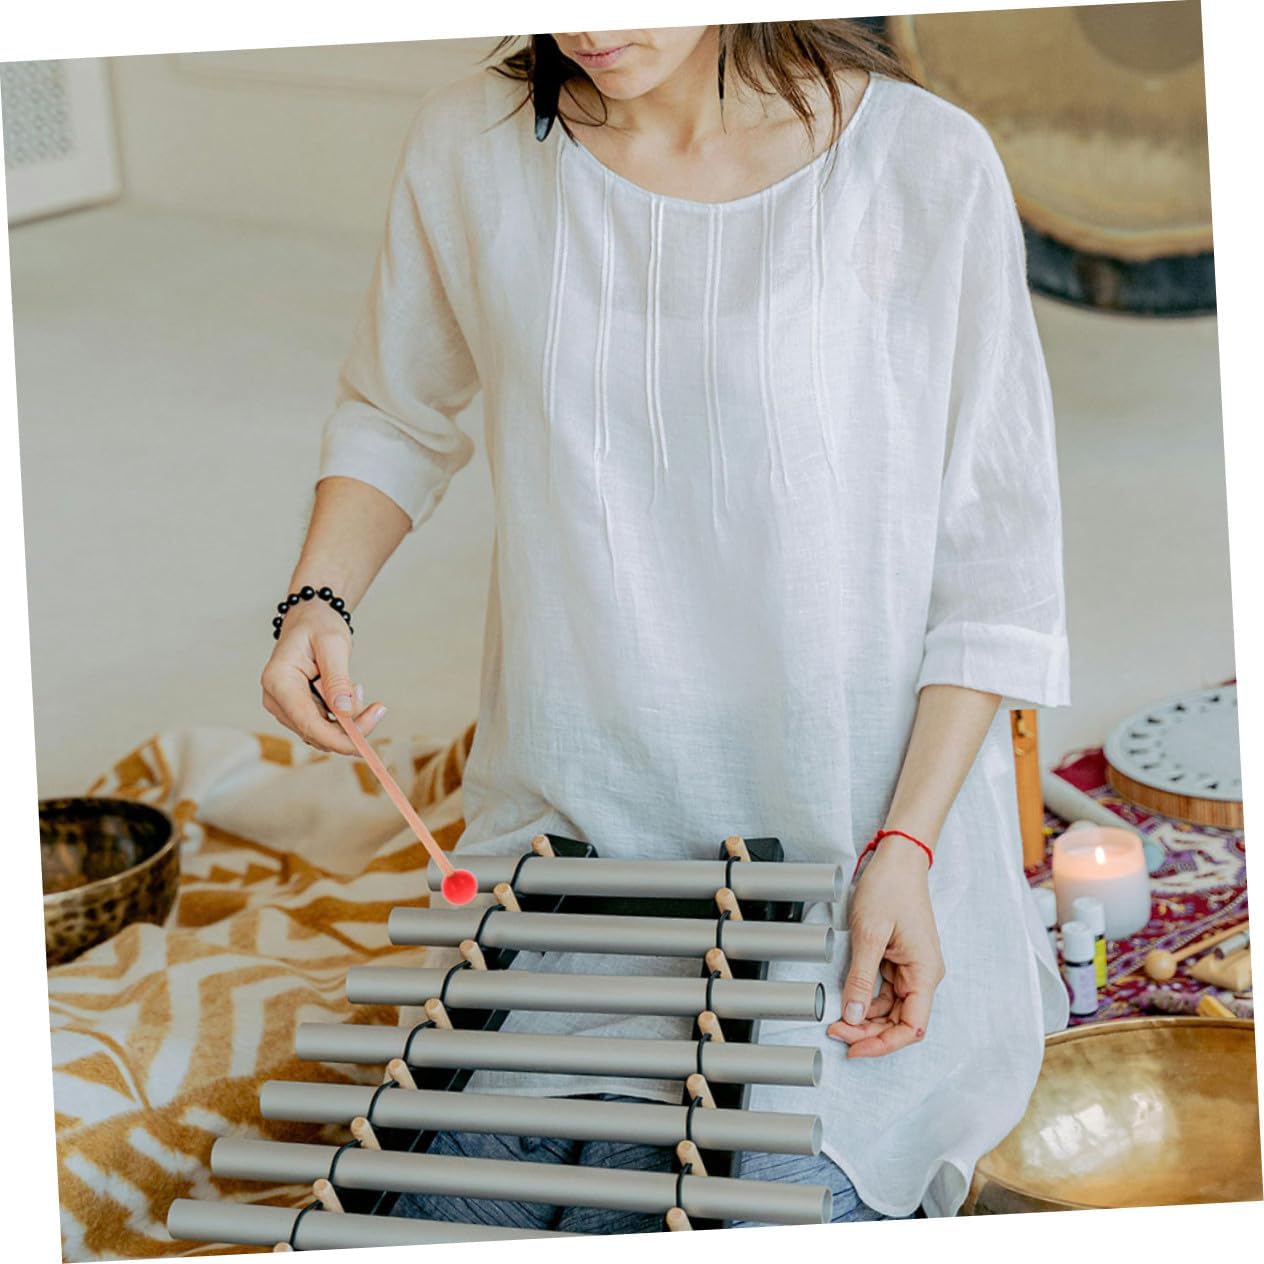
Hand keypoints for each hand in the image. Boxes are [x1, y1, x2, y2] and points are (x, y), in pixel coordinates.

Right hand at [260, 599, 386, 754]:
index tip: (365, 744)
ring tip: (356, 686)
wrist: (310, 619)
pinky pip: (324, 725)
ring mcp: (285, 708)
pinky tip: (350, 690)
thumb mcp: (333, 644)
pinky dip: (343, 715)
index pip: (307, 723)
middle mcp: (276, 700)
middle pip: (316, 732)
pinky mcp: (298, 710)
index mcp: (278, 681)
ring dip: (348, 720)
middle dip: (350, 728)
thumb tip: (345, 712)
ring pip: (323, 732)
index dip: (337, 739)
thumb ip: (338, 679)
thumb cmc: (318, 626)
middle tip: (379, 709)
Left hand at [826, 837, 945, 1057]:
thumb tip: (853, 1016)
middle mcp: (923, 975)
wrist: (898, 860)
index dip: (884, 1044)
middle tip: (836, 1031)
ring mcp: (911, 969)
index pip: (912, 1027)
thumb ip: (861, 978)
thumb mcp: (869, 934)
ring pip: (890, 1010)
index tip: (855, 1048)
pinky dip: (865, 1000)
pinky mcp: (899, 961)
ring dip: (865, 1019)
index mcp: (925, 973)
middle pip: (899, 1022)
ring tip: (836, 1019)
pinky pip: (884, 992)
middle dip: (868, 1033)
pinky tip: (847, 1000)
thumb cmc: (890, 888)